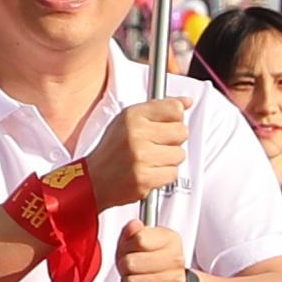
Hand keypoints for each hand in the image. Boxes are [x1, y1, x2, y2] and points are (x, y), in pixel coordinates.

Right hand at [85, 88, 189, 206]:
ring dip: (169, 159)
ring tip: (151, 160)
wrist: (94, 179)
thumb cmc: (113, 149)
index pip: (174, 109)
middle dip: (173, 140)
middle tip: (156, 145)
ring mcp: (140, 157)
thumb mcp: (130, 120)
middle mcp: (136, 134)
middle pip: (181, 132)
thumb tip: (187, 101)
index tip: (166, 124)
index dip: (175, 118)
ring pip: (179, 154)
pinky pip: (173, 173)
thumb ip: (160, 108)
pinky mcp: (144, 179)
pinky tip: (149, 171)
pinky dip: (164, 175)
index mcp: (132, 116)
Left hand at [115, 214, 194, 281]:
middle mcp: (176, 261)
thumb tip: (133, 226)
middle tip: (131, 269)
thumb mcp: (144, 241)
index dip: (127, 245)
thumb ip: (133, 232)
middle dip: (124, 267)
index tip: (130, 249)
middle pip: (130, 263)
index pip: (138, 239)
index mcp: (170, 240)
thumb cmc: (156, 265)